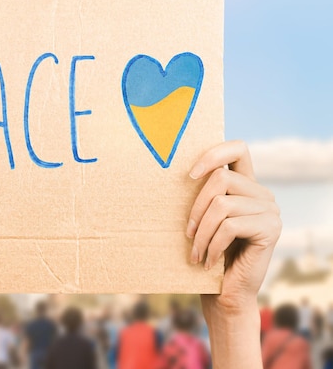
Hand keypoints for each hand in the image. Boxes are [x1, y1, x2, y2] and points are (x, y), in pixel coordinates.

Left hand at [186, 140, 280, 367]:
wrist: (226, 295)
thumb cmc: (207, 254)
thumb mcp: (203, 220)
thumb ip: (202, 195)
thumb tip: (173, 168)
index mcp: (246, 186)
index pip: (238, 149)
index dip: (213, 154)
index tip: (190, 175)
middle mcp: (262, 194)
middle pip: (221, 178)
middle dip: (196, 207)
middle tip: (186, 233)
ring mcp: (270, 211)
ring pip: (222, 205)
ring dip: (201, 232)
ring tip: (195, 252)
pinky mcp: (270, 230)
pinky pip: (229, 226)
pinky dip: (211, 245)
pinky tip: (207, 261)